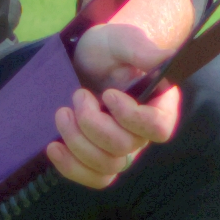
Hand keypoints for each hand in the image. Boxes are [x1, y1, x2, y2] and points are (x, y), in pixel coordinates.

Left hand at [47, 0, 190, 189]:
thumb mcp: (124, 42)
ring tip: (61, 114)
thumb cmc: (110, 49)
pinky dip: (71, 167)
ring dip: (77, 142)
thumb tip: (166, 57)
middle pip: (125, 148)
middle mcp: (144, 133)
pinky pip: (93, 178)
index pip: (158, 127)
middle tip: (77, 95)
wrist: (88, 60)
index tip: (108, 95)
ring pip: (107, 166)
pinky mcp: (100, 158)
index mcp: (159, 105)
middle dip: (92, 124)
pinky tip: (53, 147)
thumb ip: (142, 50)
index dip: (132, 117)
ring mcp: (122, 149)